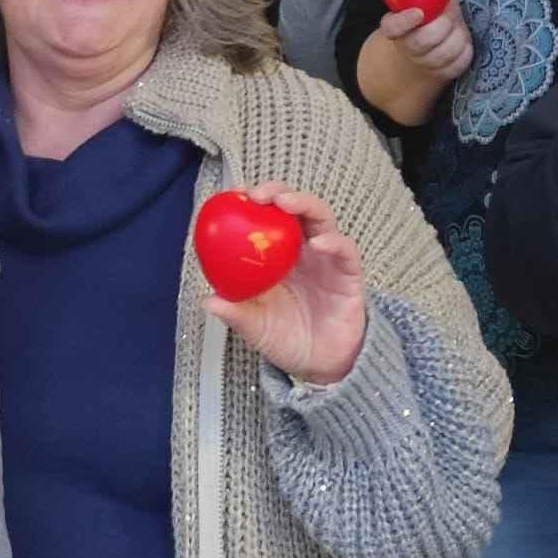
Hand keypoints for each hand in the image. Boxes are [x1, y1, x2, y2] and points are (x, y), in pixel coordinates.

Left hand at [204, 181, 366, 385]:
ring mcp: (327, 257)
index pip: (266, 217)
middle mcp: (302, 249)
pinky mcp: (349, 273)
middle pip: (294, 208)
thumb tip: (209, 301)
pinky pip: (345, 250)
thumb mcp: (256, 328)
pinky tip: (318, 244)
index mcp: (277, 256)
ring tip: (285, 203)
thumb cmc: (286, 339)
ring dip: (303, 203)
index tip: (234, 194)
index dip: (252, 201)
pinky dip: (333, 242)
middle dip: (278, 192)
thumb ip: (237, 315)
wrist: (322, 365)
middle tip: (258, 194)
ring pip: (320, 217)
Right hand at [373, 0, 472, 82]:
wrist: (432, 46)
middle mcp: (407, 48)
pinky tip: (463, 40)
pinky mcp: (445, 73)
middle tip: (449, 14)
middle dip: (441, 26)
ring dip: (457, 36)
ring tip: (457, 26)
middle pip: (422, 42)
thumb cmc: (428, 12)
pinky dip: (466, 49)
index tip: (420, 12)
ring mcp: (425, 64)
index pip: (391, 28)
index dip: (404, 22)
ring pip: (443, 54)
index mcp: (396, 27)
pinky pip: (458, 63)